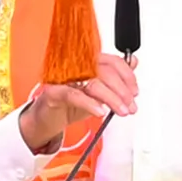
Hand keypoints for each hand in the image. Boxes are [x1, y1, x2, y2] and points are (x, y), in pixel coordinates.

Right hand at [19, 53, 137, 152]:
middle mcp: (76, 67)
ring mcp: (64, 78)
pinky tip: (100, 112)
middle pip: (105, 72)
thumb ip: (115, 78)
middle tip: (131, 105)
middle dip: (123, 91)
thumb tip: (133, 62)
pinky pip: (74, 95)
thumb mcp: (99, 92)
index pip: (112, 61)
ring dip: (112, 99)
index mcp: (88, 63)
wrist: (47, 119)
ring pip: (93, 83)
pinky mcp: (53, 92)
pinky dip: (90, 104)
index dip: (127, 75)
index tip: (135, 91)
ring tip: (121, 111)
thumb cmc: (70, 103)